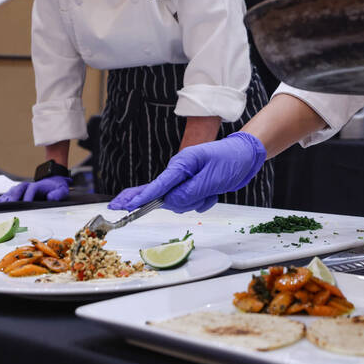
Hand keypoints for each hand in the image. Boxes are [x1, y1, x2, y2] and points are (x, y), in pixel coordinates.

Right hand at [0, 175, 69, 202]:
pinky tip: (0, 201)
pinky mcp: (21, 191)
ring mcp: (25, 187)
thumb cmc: (58, 187)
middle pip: (20, 188)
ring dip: (8, 196)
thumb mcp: (62, 190)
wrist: (54, 180)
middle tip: (11, 204)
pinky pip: (11, 192)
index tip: (26, 203)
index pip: (32, 189)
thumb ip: (58, 194)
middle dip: (15, 195)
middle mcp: (30, 185)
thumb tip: (50, 197)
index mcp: (39, 185)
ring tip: (2, 203)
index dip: (29, 195)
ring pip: (14, 190)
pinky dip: (5, 196)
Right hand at [108, 132, 265, 213]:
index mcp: (182, 163)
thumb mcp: (211, 178)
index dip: (142, 197)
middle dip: (143, 199)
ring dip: (195, 201)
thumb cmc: (230, 160)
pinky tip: (213, 193)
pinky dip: (203, 201)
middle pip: (158, 191)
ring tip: (211, 190)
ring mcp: (186, 179)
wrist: (247, 156)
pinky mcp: (194, 186)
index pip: (159, 183)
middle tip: (116, 207)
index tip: (127, 206)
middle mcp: (180, 171)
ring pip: (179, 201)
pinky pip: (192, 202)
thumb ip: (190, 192)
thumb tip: (171, 202)